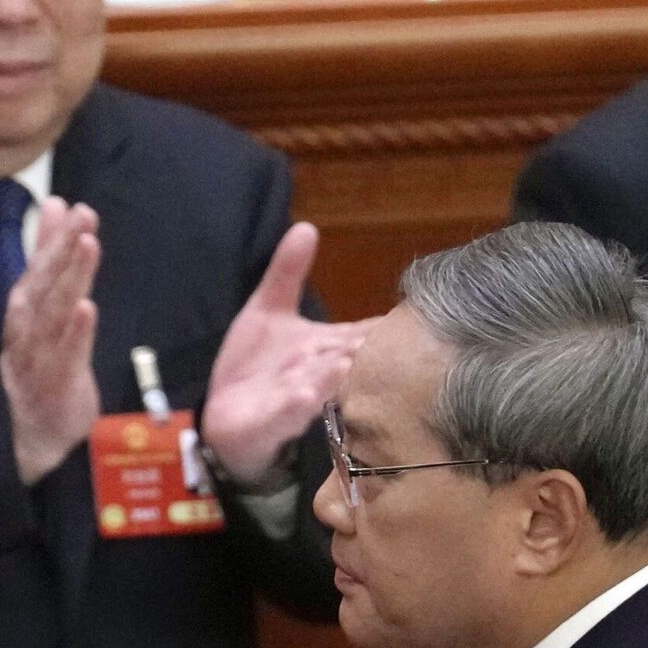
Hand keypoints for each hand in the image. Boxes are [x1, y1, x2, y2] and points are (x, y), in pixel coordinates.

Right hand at [1, 196, 100, 485]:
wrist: (32, 432)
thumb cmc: (41, 360)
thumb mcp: (44, 301)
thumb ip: (47, 253)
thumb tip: (55, 203)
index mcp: (26, 305)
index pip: (41, 266)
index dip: (56, 237)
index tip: (75, 207)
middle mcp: (28, 326)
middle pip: (46, 282)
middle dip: (63, 248)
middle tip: (83, 216)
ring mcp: (39, 354)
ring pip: (55, 311)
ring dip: (71, 278)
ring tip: (87, 246)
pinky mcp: (55, 382)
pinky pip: (66, 354)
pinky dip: (76, 332)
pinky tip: (87, 308)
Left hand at [199, 224, 377, 486]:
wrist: (223, 415)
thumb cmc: (255, 366)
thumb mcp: (269, 311)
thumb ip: (288, 272)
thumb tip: (307, 226)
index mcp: (326, 346)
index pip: (364, 333)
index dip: (387, 325)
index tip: (424, 314)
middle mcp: (320, 373)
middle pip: (350, 359)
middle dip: (365, 351)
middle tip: (393, 341)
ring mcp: (298, 399)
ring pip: (323, 387)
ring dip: (334, 376)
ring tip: (346, 363)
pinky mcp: (272, 421)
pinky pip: (287, 413)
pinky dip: (297, 405)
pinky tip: (304, 395)